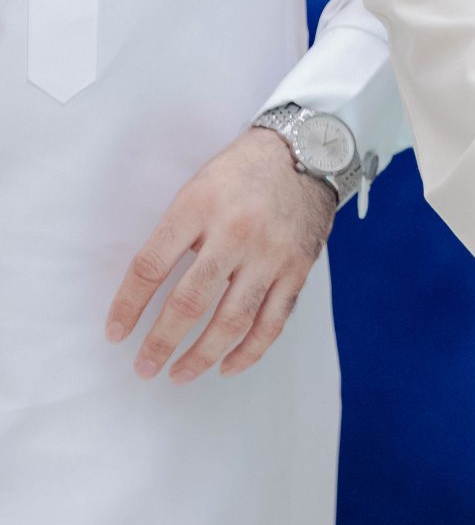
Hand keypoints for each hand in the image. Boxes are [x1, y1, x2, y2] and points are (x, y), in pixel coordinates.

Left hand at [106, 128, 337, 382]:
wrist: (308, 150)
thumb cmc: (243, 172)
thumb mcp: (197, 187)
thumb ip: (175, 233)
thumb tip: (146, 289)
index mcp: (200, 206)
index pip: (152, 265)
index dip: (129, 305)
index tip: (116, 332)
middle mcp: (236, 231)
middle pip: (190, 301)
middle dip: (161, 341)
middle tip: (144, 366)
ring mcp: (270, 253)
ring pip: (233, 320)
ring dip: (202, 355)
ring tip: (179, 374)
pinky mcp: (297, 269)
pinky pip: (272, 321)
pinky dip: (249, 351)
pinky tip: (227, 366)